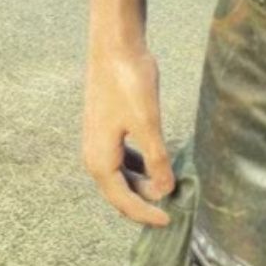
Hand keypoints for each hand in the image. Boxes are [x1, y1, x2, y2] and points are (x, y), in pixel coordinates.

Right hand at [81, 40, 174, 225]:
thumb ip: (156, 160)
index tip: (171, 221)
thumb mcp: (148, 123)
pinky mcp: (106, 128)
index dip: (147, 214)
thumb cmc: (129, 82)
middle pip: (119, 193)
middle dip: (144, 203)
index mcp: (100, 161)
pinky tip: (155, 163)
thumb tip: (164, 191)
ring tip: (167, 187)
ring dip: (142, 185)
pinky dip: (138, 167)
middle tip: (171, 209)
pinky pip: (121, 159)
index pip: (124, 201)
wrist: (114, 45)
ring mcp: (98, 141)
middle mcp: (93, 155)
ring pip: (120, 176)